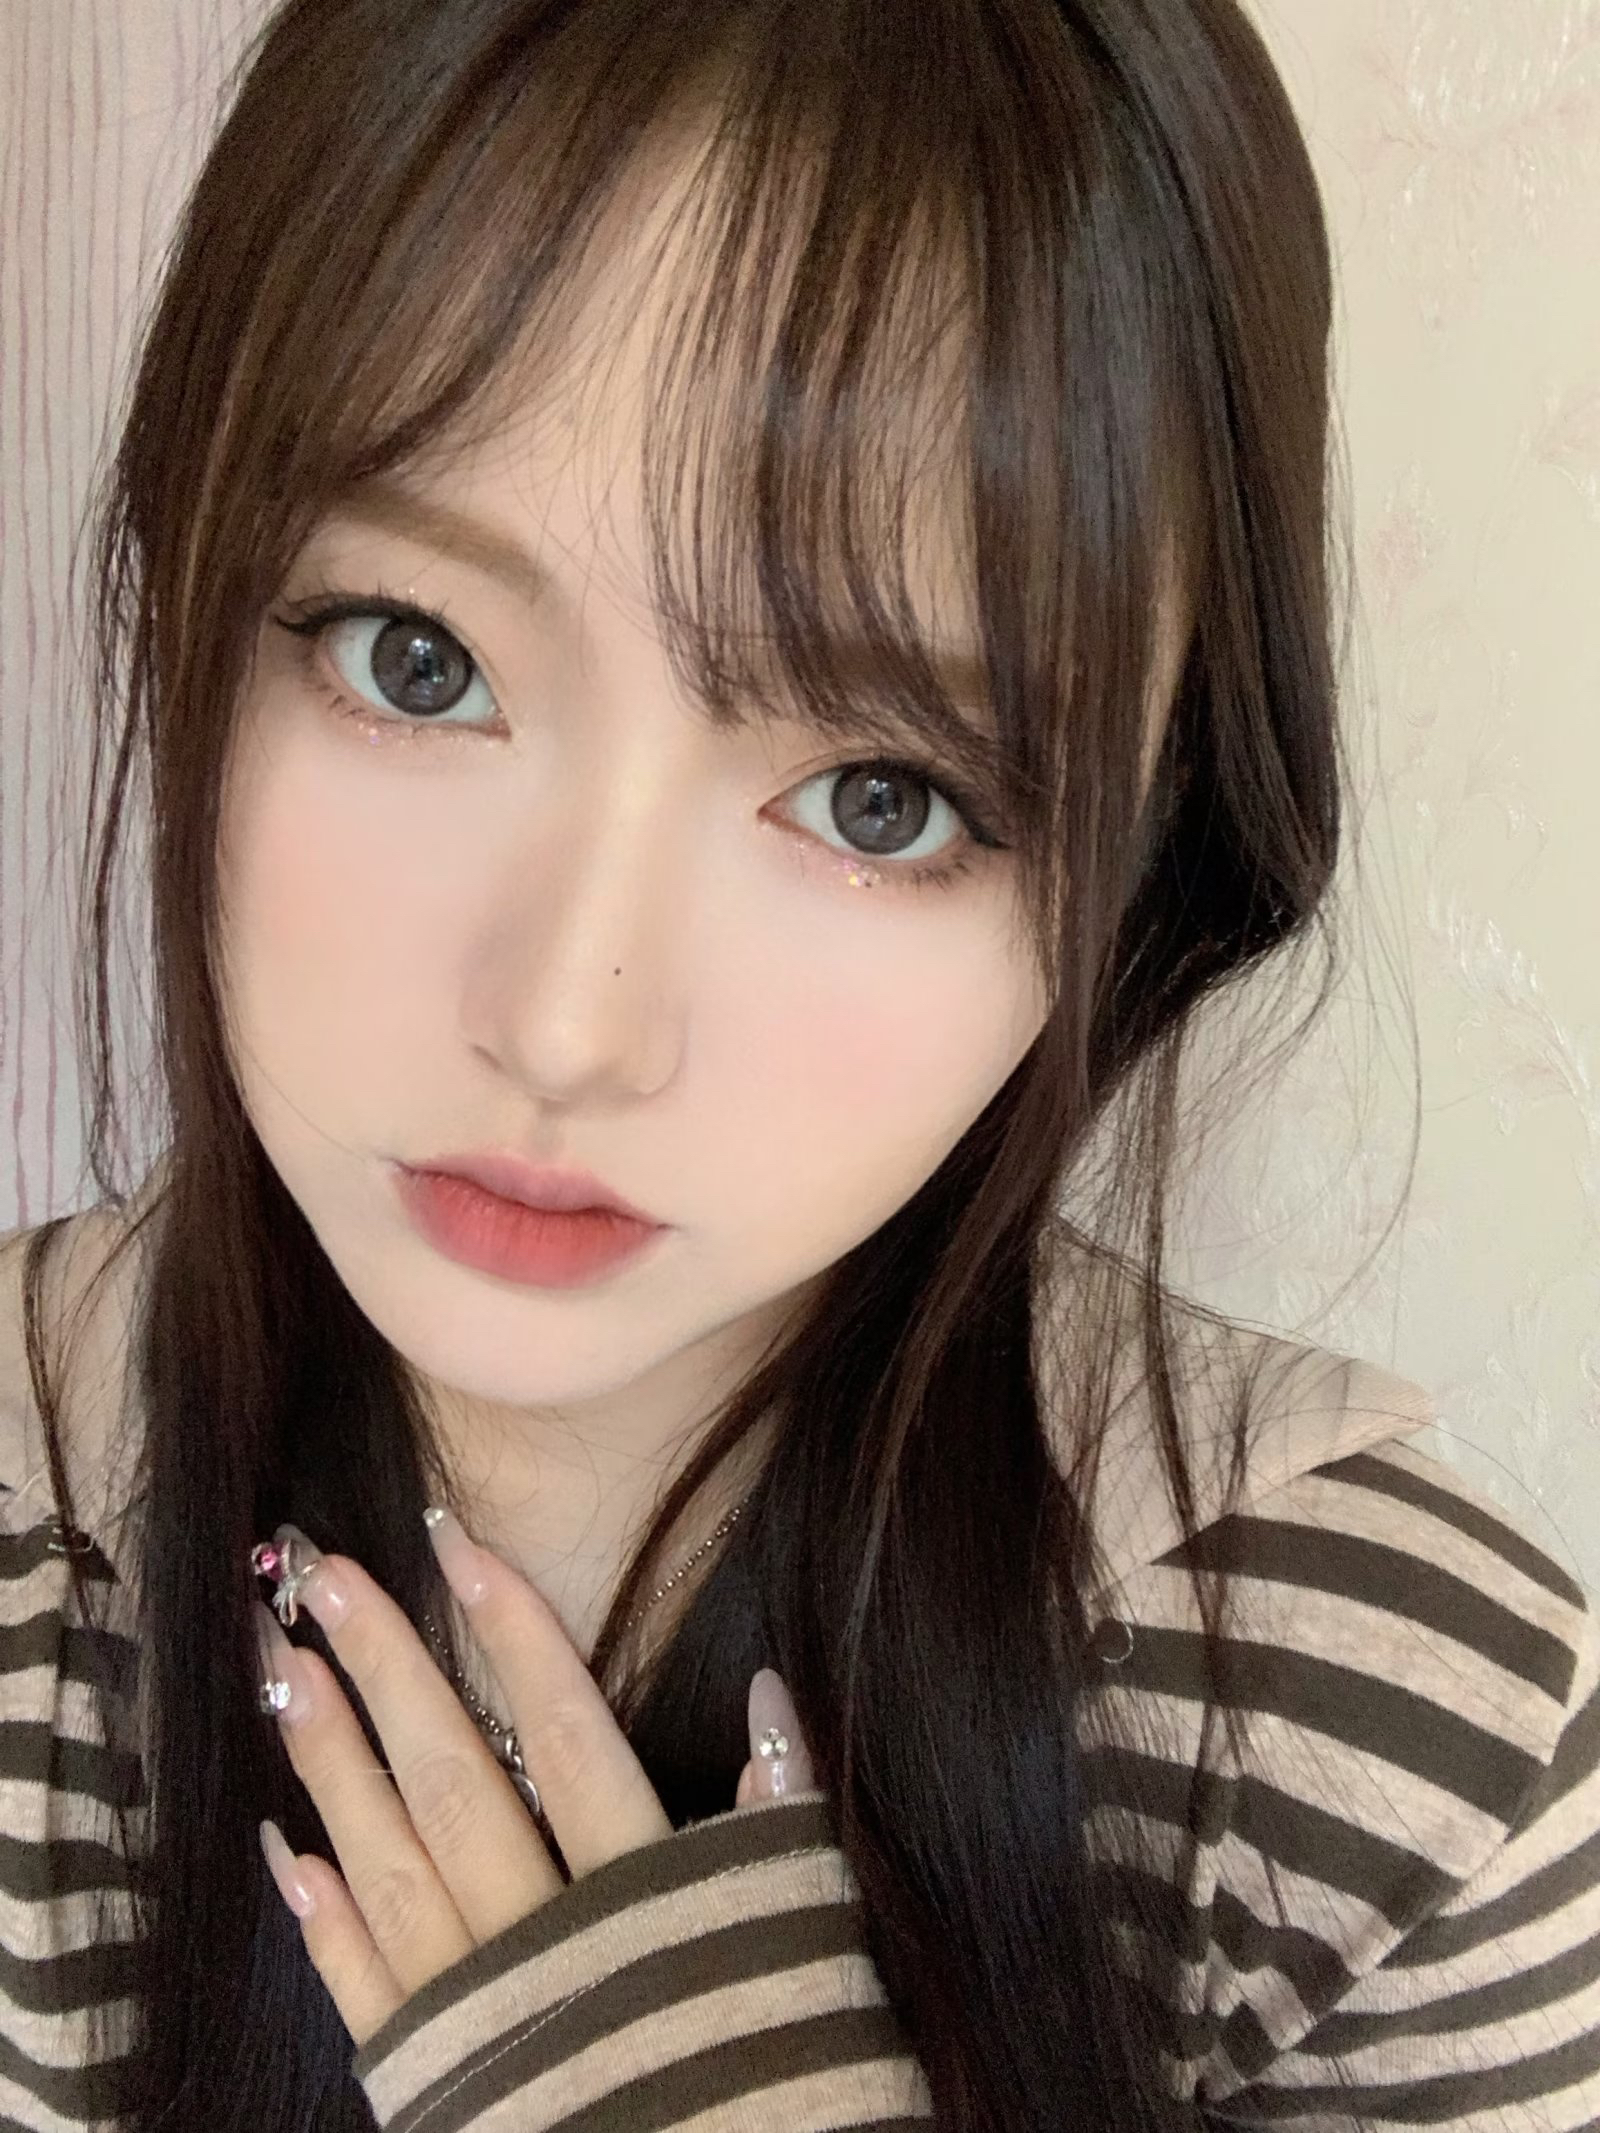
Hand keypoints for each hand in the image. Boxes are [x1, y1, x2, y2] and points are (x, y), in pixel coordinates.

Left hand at [251, 1510, 815, 2048]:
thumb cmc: (776, 2085)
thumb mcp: (805, 1949)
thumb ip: (785, 1823)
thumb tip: (769, 1691)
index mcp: (642, 1906)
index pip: (570, 1738)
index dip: (512, 1635)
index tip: (455, 1542)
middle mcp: (548, 1948)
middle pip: (459, 1782)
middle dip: (387, 1670)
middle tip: (320, 1575)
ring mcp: (479, 2021)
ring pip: (392, 1868)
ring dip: (332, 1765)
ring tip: (281, 1669)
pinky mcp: (435, 2089)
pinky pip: (365, 1994)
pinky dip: (322, 1918)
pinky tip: (284, 1846)